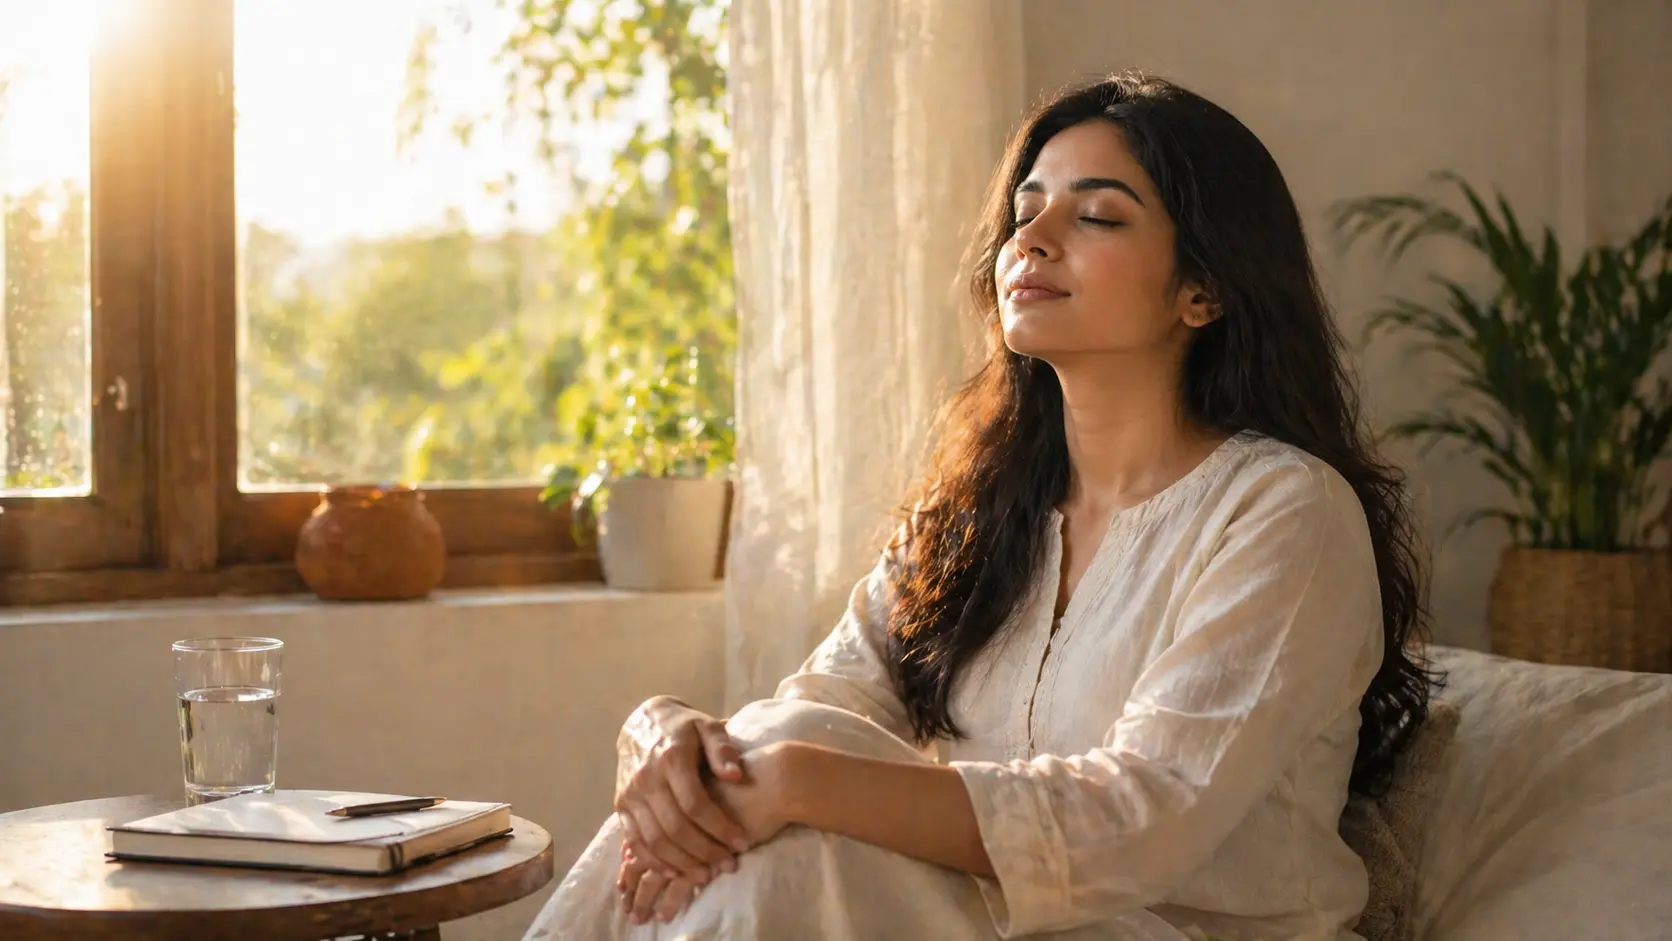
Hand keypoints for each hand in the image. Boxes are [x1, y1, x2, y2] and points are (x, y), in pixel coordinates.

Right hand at [617, 742, 803, 924]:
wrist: (643, 721)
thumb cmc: (684, 727)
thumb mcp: (708, 727)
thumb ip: (723, 749)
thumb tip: (735, 776)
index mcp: (670, 757)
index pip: (695, 804)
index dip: (719, 828)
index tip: (742, 843)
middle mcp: (645, 778)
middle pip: (675, 828)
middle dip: (704, 852)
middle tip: (727, 865)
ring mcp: (629, 794)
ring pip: (654, 841)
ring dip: (681, 864)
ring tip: (706, 876)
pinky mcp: (620, 806)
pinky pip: (635, 842)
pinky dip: (655, 862)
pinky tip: (677, 872)